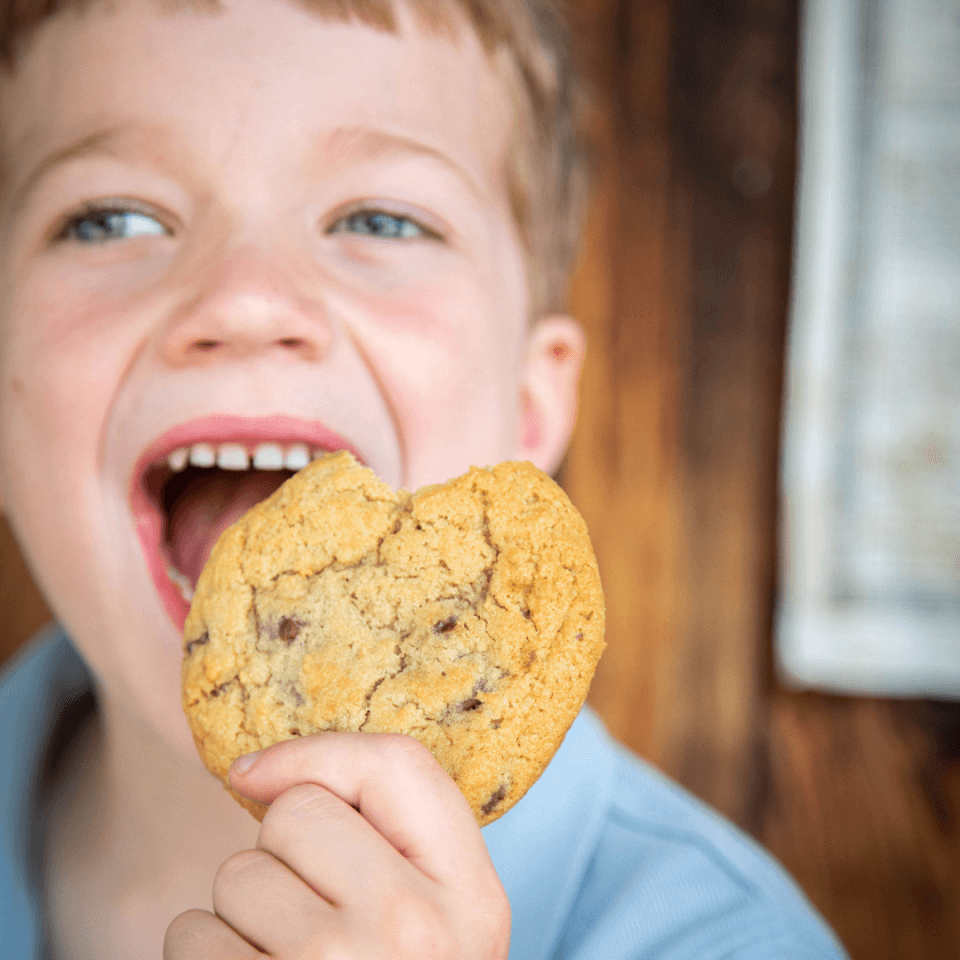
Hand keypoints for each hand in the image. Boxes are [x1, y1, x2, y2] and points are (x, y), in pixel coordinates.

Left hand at [163, 732, 510, 958]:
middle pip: (296, 814)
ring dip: (244, 916)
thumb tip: (248, 772)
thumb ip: (387, 830)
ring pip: (236, 876)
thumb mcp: (437, 919)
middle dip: (285, 855)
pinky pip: (190, 936)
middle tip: (318, 921)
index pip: (398, 764)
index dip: (322, 755)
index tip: (266, 776)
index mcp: (472, 899)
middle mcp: (410, 931)